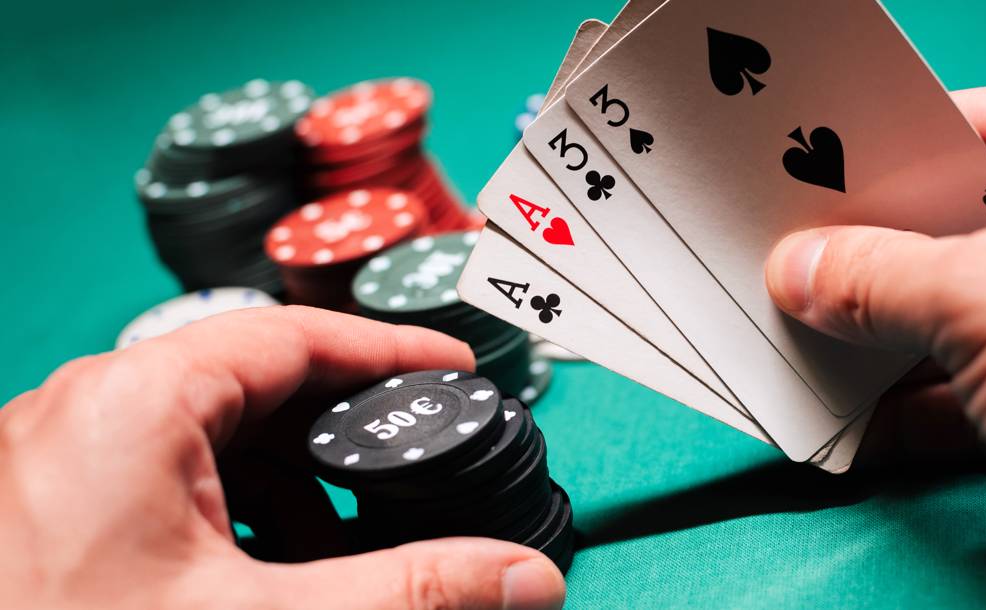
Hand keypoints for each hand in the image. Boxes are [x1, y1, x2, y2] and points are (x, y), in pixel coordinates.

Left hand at [0, 306, 564, 608]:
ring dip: (289, 480)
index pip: (292, 336)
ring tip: (340, 541)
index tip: (451, 371)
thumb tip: (518, 574)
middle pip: (256, 383)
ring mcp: (66, 457)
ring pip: (212, 434)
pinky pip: (170, 474)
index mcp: (132, 404)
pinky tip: (268, 566)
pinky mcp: (59, 502)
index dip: (386, 351)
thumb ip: (406, 590)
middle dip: (341, 431)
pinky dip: (236, 508)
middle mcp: (88, 411)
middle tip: (412, 462)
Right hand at [766, 86, 985, 531]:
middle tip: (785, 264)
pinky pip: (957, 390)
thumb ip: (882, 278)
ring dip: (869, 341)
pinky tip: (846, 421)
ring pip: (944, 314)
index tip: (799, 185)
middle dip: (859, 257)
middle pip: (942, 227)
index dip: (876, 154)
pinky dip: (900, 408)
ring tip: (796, 344)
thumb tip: (804, 269)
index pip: (964, 128)